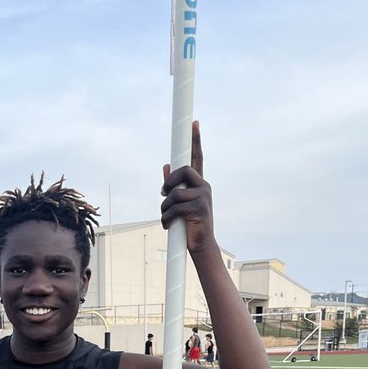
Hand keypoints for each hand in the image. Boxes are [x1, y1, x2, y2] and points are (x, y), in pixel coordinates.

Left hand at [160, 121, 215, 255]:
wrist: (200, 245)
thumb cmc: (188, 224)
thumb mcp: (179, 202)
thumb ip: (173, 184)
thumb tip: (165, 165)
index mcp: (199, 183)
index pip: (197, 157)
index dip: (195, 140)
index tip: (194, 123)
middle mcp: (204, 186)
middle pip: (183, 171)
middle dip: (169, 182)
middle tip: (163, 193)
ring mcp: (204, 197)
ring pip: (175, 193)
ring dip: (164, 207)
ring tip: (166, 217)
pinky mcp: (200, 209)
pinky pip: (175, 208)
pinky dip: (166, 218)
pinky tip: (168, 225)